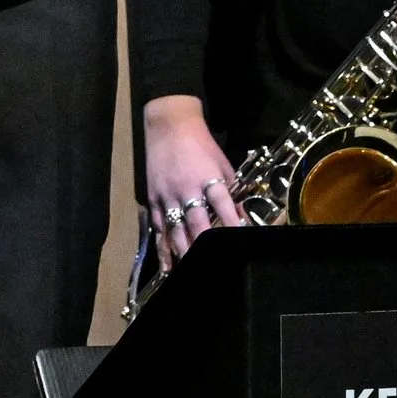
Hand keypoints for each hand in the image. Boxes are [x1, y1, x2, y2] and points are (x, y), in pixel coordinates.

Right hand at [142, 96, 243, 265]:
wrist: (169, 125)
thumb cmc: (201, 144)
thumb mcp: (222, 164)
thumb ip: (232, 192)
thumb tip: (243, 218)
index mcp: (207, 178)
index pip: (222, 204)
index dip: (231, 223)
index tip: (239, 240)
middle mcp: (187, 188)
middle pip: (196, 222)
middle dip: (205, 245)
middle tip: (214, 265)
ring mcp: (168, 194)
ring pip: (176, 229)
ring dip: (184, 251)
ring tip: (192, 271)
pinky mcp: (154, 198)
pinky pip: (158, 227)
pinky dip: (163, 247)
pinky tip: (168, 264)